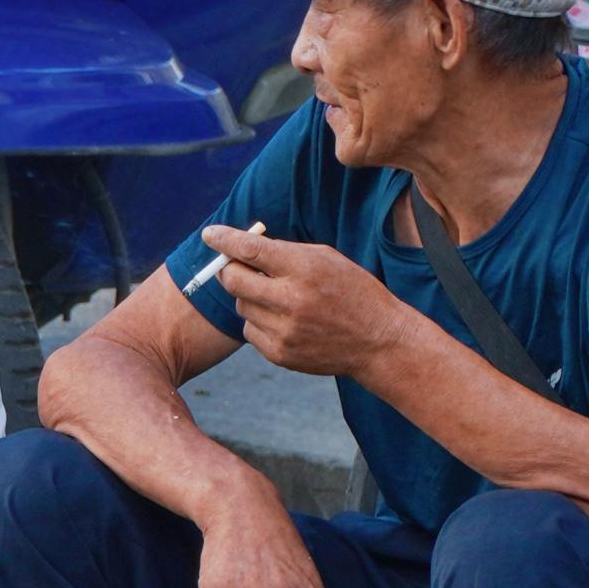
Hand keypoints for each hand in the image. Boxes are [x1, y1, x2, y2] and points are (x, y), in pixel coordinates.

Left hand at [201, 224, 414, 379]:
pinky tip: (286, 321)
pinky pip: (250, 331)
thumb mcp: (327, 260)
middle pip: (233, 280)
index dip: (225, 240)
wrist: (378, 341)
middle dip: (230, 270)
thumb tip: (243, 248)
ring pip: (241, 306)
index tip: (210, 234)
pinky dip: (260, 322)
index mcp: (305, 269)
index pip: (251, 249)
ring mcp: (284, 330)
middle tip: (237, 267)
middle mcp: (291, 300)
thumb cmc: (352, 292)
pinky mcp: (280, 353)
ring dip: (251, 297)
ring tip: (279, 298)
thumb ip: (285, 253)